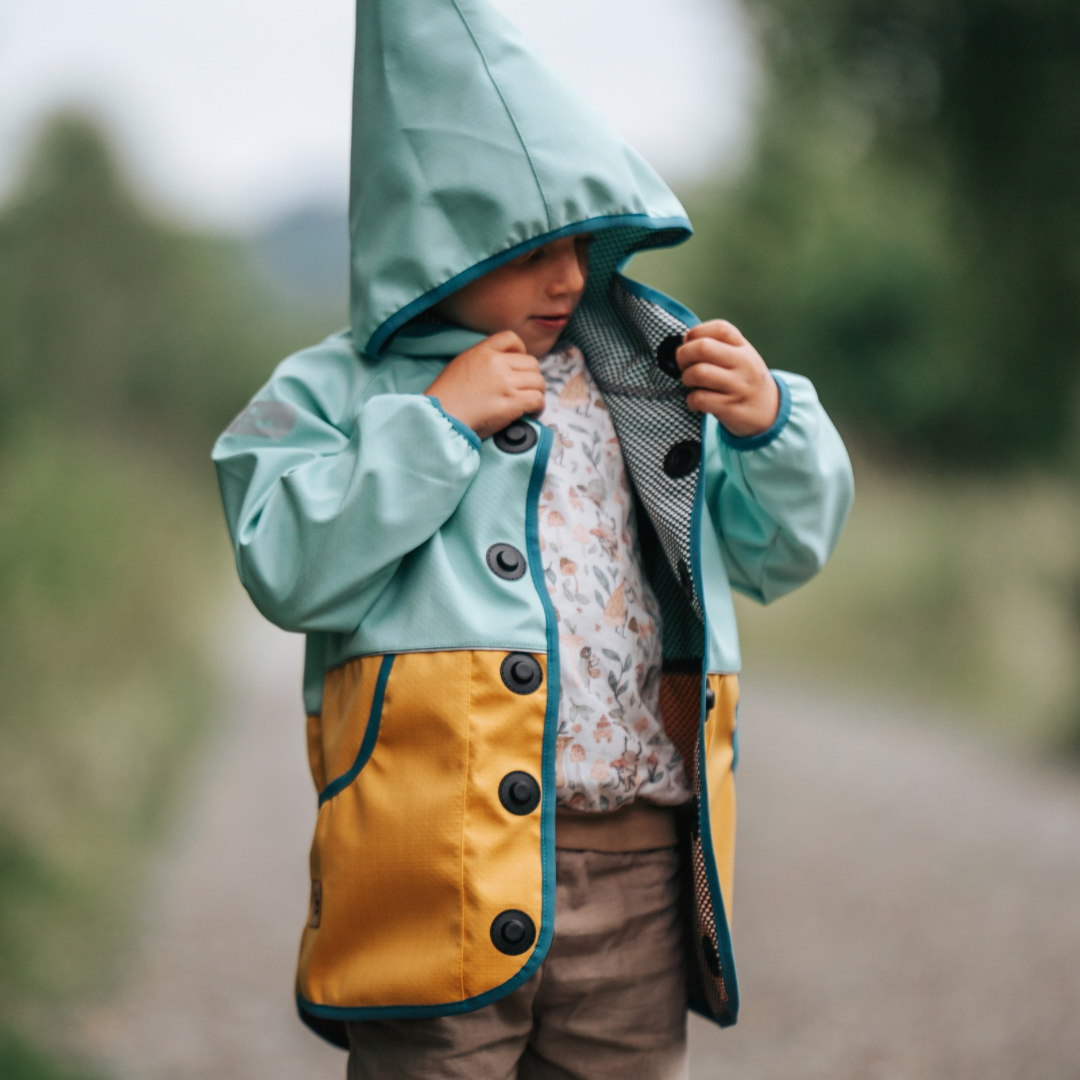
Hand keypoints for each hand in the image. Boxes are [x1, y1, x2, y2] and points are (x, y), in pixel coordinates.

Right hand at [424, 331, 546, 439]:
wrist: (441, 418)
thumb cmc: (446, 398)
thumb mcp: (460, 366)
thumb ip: (481, 361)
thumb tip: (501, 368)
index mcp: (482, 352)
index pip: (511, 338)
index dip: (521, 350)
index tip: (519, 366)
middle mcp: (496, 363)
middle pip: (531, 363)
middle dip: (532, 377)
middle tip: (526, 391)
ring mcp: (506, 382)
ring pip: (538, 381)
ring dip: (537, 393)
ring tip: (530, 405)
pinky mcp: (512, 402)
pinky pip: (538, 399)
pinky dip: (538, 408)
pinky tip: (531, 414)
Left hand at [676, 320, 779, 437]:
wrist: (769, 412)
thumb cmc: (746, 381)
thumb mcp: (742, 358)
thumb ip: (720, 347)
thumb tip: (685, 341)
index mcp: (744, 348)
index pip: (720, 328)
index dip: (697, 332)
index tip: (688, 342)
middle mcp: (743, 364)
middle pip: (703, 347)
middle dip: (683, 355)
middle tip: (683, 364)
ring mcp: (738, 386)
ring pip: (698, 373)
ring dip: (686, 378)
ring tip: (690, 383)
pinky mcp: (730, 406)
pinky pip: (700, 398)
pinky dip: (691, 400)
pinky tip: (696, 401)